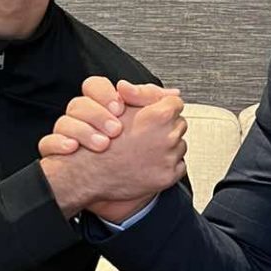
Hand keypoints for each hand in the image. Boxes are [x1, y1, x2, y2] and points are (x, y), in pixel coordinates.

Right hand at [38, 78, 185, 221]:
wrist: (91, 172)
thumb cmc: (102, 139)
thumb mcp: (122, 106)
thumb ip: (146, 95)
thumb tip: (171, 93)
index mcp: (160, 115)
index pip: (175, 104)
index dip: (162, 107)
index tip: (154, 114)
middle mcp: (168, 136)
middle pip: (179, 123)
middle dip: (166, 126)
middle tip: (146, 133)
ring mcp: (169, 158)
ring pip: (179, 144)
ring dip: (166, 145)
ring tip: (144, 149)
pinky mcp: (168, 176)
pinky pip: (177, 165)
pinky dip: (166, 164)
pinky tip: (147, 162)